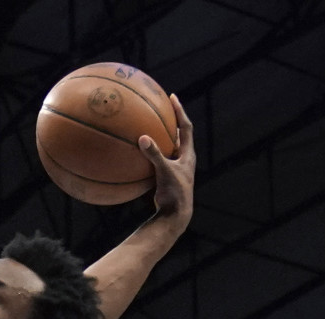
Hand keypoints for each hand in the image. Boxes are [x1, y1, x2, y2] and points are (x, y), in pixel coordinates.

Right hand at [142, 98, 194, 224]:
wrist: (176, 216)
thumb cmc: (174, 194)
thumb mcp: (164, 172)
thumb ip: (154, 155)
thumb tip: (143, 138)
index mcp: (188, 154)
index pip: (186, 127)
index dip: (179, 111)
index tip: (172, 98)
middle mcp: (184, 159)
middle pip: (179, 134)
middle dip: (170, 120)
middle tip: (161, 107)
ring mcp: (176, 168)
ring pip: (169, 147)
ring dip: (160, 136)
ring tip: (149, 125)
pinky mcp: (167, 177)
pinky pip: (158, 160)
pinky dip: (149, 154)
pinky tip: (136, 152)